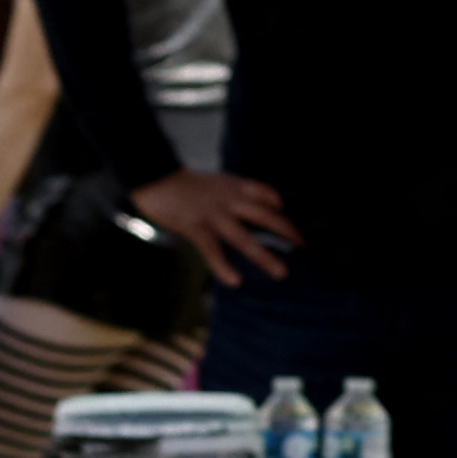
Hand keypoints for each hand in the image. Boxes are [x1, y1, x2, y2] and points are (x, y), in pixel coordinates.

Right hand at [132, 167, 298, 285]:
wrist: (153, 176)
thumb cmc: (178, 185)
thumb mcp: (209, 184)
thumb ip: (225, 195)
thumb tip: (236, 210)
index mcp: (232, 186)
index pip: (264, 192)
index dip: (278, 204)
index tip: (288, 215)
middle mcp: (228, 200)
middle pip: (264, 215)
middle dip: (286, 231)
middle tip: (302, 246)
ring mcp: (213, 214)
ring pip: (244, 238)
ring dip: (264, 256)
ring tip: (281, 273)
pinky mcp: (196, 227)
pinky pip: (213, 250)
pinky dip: (224, 266)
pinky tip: (235, 280)